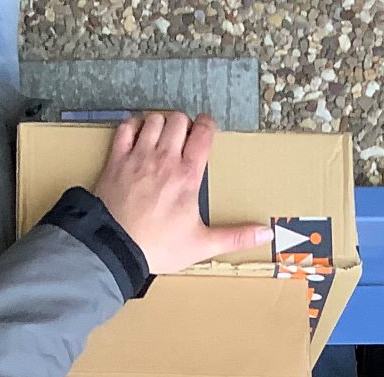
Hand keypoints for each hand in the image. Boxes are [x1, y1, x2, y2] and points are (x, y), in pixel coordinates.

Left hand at [93, 112, 272, 274]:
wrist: (116, 249)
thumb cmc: (159, 248)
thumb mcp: (202, 245)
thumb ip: (236, 236)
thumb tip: (267, 234)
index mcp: (188, 175)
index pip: (203, 132)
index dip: (208, 125)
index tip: (208, 131)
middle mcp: (164, 159)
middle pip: (178, 119)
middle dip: (184, 124)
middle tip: (184, 138)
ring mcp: (138, 157)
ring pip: (153, 119)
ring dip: (160, 124)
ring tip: (162, 138)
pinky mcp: (116, 160)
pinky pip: (125, 127)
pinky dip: (132, 127)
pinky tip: (137, 138)